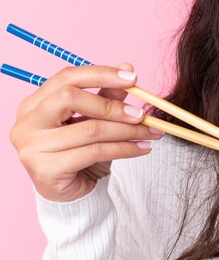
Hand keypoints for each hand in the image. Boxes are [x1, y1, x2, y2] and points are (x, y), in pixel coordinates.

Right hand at [9, 63, 163, 201]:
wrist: (73, 192)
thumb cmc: (82, 151)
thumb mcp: (95, 119)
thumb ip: (107, 95)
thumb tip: (127, 66)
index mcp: (34, 103)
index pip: (67, 77)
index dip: (101, 74)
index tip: (133, 78)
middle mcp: (26, 123)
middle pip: (69, 98)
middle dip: (112, 105)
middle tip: (141, 114)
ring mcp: (32, 147)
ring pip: (90, 129)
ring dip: (128, 131)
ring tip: (151, 133)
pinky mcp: (46, 170)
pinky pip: (94, 152)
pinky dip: (125, 148)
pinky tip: (142, 148)